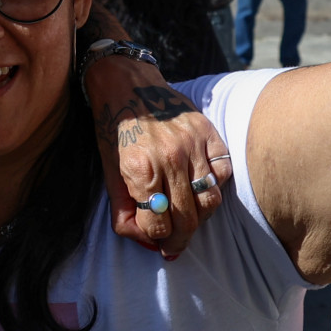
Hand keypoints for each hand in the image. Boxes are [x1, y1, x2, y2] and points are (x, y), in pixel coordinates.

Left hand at [88, 60, 231, 257]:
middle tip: (175, 247)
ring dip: (200, 218)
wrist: (126, 83)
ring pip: (210, 200)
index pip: (157, 223)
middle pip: (187, 218)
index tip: (157, 242)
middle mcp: (169, 158)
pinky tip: (201, 189)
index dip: (156, 238)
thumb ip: (122, 208)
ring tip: (189, 220)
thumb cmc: (114, 129)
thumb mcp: (108, 169)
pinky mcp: (208, 132)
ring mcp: (192, 145)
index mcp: (139, 168)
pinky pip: (222, 172)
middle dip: (180, 240)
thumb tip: (143, 241)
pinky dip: (215, 187)